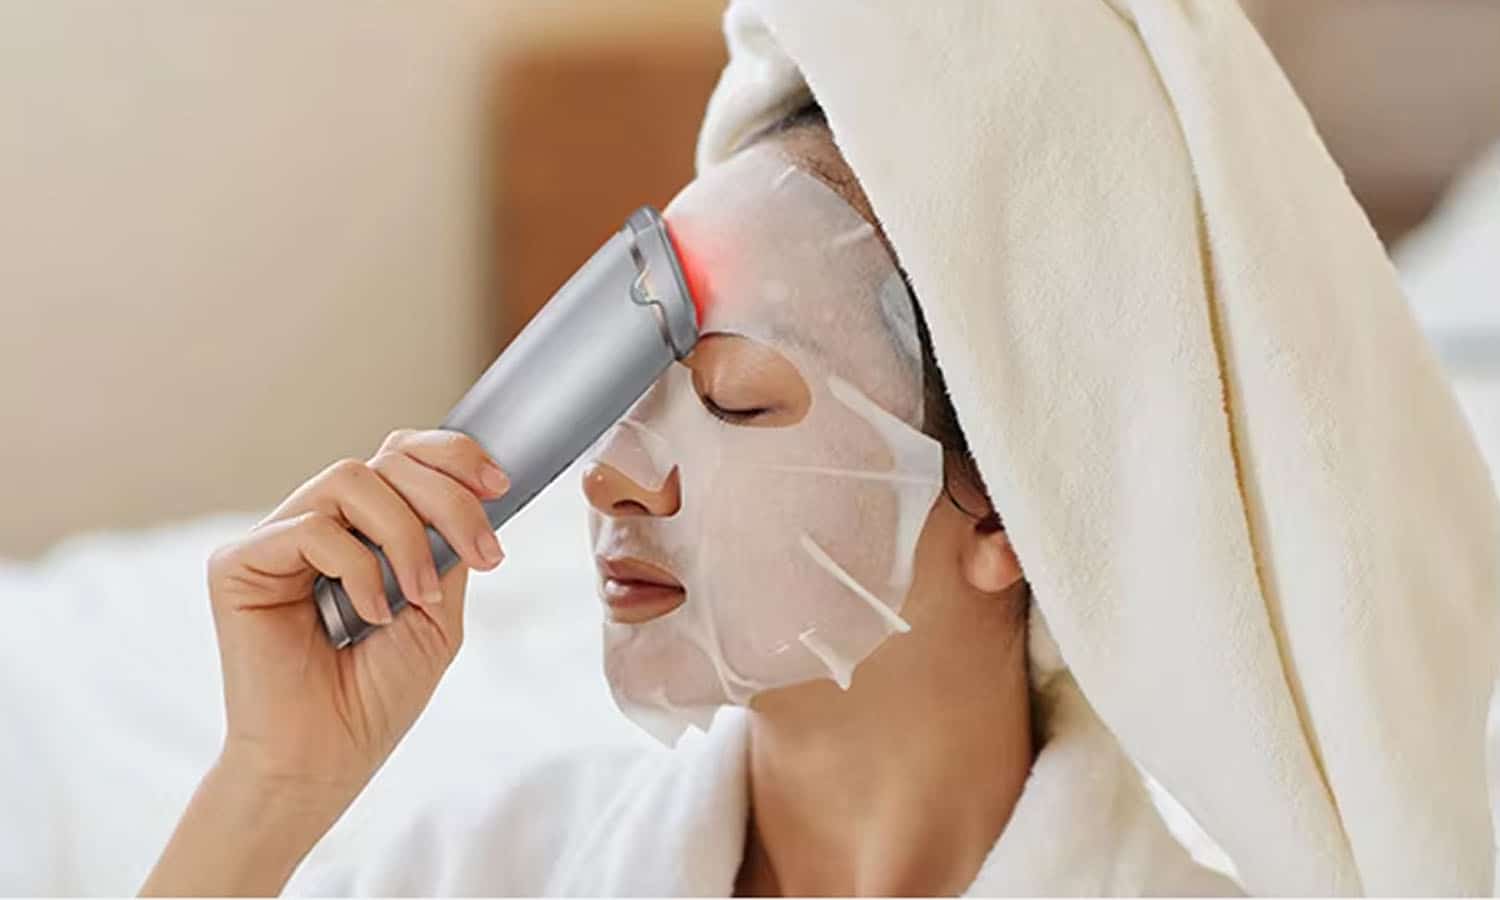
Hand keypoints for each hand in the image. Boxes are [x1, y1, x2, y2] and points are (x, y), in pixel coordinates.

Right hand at [207, 428, 508, 799]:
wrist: (326, 759)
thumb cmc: (376, 695)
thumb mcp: (438, 610)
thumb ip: (446, 545)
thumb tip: (470, 490)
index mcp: (363, 530)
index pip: (402, 456)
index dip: (453, 456)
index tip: (500, 485)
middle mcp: (319, 524)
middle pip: (386, 459)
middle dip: (448, 500)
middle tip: (481, 553)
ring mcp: (276, 541)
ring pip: (350, 478)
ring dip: (405, 534)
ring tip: (417, 595)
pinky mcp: (238, 564)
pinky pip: (310, 528)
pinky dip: (356, 568)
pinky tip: (369, 616)